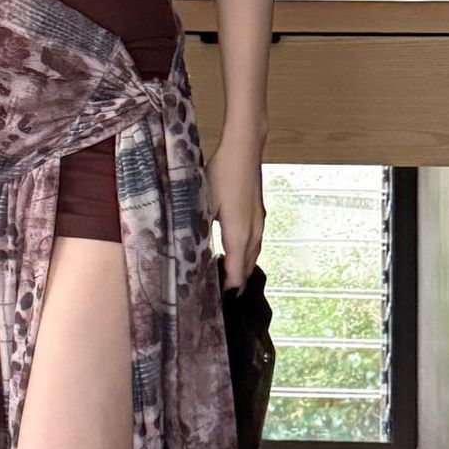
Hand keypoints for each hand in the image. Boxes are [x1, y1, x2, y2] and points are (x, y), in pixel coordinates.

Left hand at [205, 133, 265, 290]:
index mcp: (239, 234)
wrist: (245, 149)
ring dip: (242, 268)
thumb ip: (198, 229)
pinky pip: (255, 243)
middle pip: (247, 266)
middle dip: (236, 282)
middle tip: (222, 294)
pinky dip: (246, 254)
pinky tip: (237, 252)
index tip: (216, 299)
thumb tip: (189, 249)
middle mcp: (253, 232)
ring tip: (229, 278)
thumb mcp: (203, 203)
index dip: (228, 287)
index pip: (236, 271)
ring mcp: (259, 222)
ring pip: (254, 254)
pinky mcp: (259, 214)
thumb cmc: (222, 174)